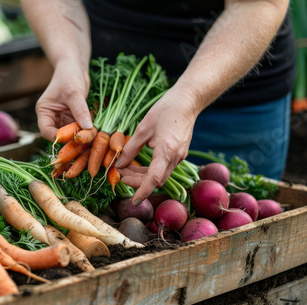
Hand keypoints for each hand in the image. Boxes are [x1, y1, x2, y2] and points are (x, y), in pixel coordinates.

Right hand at [36, 60, 92, 141]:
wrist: (75, 68)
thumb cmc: (69, 76)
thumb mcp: (74, 93)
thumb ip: (80, 111)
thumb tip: (87, 128)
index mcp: (44, 112)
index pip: (47, 131)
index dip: (59, 137)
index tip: (75, 137)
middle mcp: (52, 118)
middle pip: (60, 136)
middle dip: (73, 138)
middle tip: (88, 138)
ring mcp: (63, 119)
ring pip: (71, 134)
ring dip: (81, 136)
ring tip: (94, 135)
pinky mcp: (73, 119)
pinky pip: (79, 129)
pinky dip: (86, 131)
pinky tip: (95, 130)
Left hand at [115, 90, 197, 204]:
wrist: (187, 101)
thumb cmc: (164, 110)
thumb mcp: (143, 128)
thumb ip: (131, 148)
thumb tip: (119, 164)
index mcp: (166, 151)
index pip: (154, 179)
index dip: (143, 191)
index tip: (133, 201)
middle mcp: (175, 157)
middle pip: (155, 180)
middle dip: (137, 182)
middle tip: (119, 174)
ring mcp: (179, 157)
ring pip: (159, 175)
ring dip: (142, 176)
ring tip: (124, 168)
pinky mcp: (179, 154)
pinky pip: (163, 168)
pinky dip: (149, 170)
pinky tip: (137, 163)